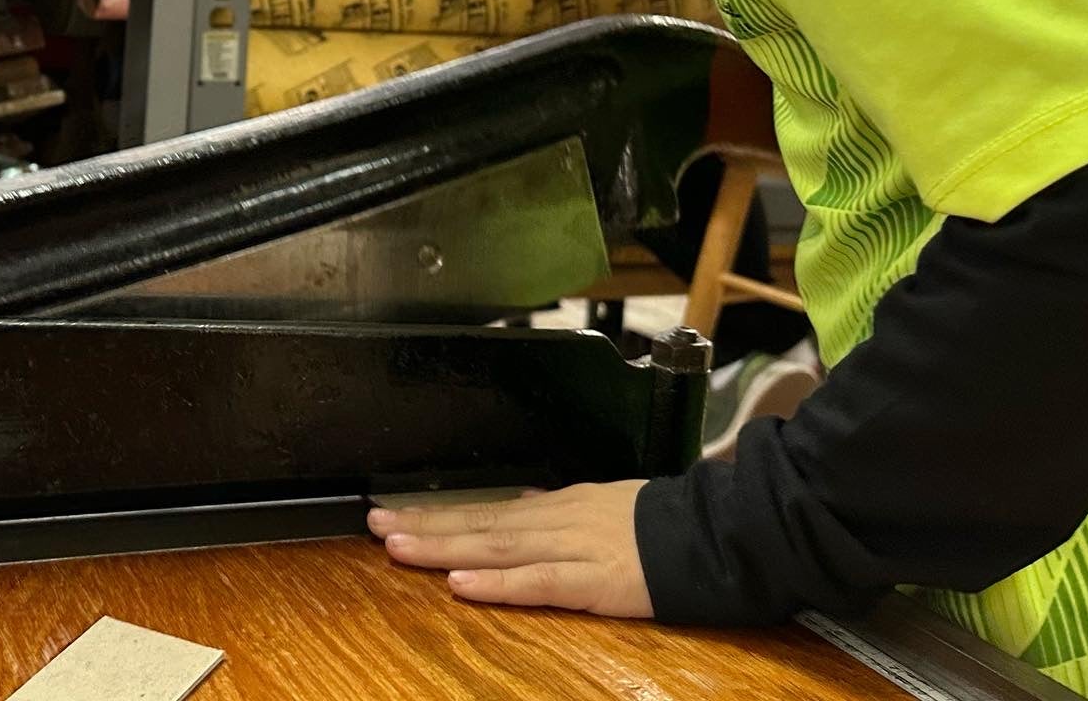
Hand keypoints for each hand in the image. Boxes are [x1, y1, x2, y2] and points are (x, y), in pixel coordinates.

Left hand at [367, 481, 652, 616]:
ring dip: (445, 546)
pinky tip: (462, 581)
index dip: (440, 515)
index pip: (488, 511)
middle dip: (426, 525)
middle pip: (482, 523)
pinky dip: (498, 583)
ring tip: (398, 546)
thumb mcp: (602, 504)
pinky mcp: (594, 579)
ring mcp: (574, 546)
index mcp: (561, 505)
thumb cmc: (659, 525)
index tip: (396, 515)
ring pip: (498, 546)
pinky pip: (539, 582)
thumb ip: (558, 509)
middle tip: (376, 524)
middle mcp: (559, 519)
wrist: (711, 533)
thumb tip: (520, 506)